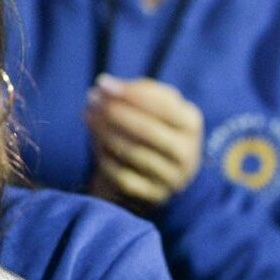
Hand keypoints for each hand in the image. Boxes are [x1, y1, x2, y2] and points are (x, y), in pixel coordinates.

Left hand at [84, 75, 202, 211]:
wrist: (153, 172)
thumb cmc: (151, 127)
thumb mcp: (154, 106)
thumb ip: (136, 91)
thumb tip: (106, 85)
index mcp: (192, 123)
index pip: (163, 106)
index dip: (131, 94)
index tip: (102, 83)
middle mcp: (188, 153)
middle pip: (148, 131)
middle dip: (115, 112)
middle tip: (91, 99)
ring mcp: (172, 178)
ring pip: (133, 153)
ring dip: (105, 131)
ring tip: (87, 114)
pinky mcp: (154, 196)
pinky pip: (123, 176)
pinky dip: (105, 157)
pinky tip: (94, 141)